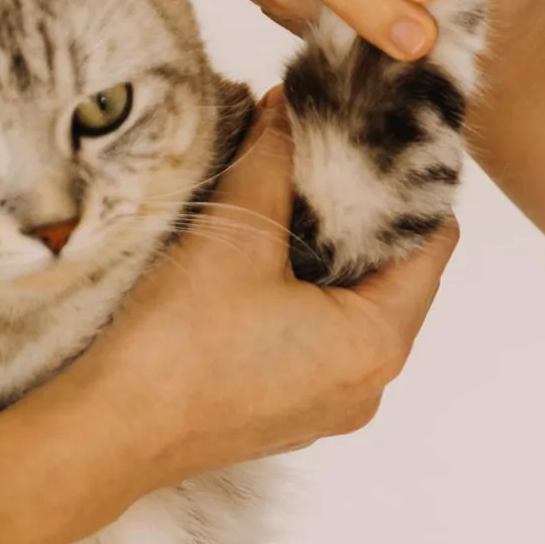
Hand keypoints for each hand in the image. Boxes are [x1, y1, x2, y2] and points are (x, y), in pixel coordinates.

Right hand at [76, 92, 456, 488]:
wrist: (109, 435)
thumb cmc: (177, 348)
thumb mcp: (236, 234)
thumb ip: (273, 160)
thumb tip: (288, 108)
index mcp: (377, 343)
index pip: (434, 244)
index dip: (408, 188)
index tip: (374, 145)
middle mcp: (366, 386)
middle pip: (393, 280)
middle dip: (360, 221)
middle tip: (322, 163)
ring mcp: (326, 409)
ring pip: (350, 312)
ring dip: (324, 260)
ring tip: (282, 209)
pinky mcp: (285, 417)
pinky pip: (314, 346)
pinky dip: (298, 303)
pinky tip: (255, 268)